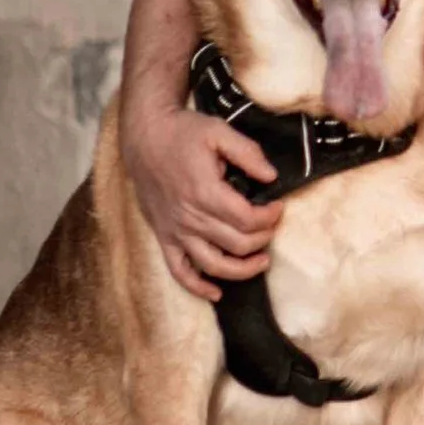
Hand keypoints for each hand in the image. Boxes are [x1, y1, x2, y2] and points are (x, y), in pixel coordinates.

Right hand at [122, 99, 281, 297]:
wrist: (145, 137)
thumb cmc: (183, 132)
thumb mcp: (219, 131)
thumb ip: (248, 153)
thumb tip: (271, 176)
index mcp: (206, 192)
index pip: (247, 220)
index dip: (269, 218)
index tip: (278, 207)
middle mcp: (190, 218)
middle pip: (236, 244)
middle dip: (262, 239)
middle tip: (272, 226)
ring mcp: (175, 231)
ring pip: (213, 265)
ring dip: (242, 270)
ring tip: (261, 262)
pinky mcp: (164, 237)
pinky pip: (180, 272)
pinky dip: (198, 287)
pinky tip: (216, 293)